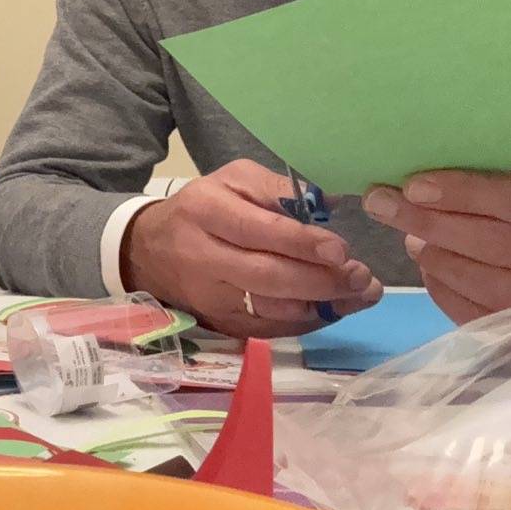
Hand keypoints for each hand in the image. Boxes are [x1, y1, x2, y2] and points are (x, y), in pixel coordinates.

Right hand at [121, 160, 381, 336]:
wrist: (150, 251)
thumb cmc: (203, 208)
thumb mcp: (233, 181)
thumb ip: (279, 189)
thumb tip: (329, 202)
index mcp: (205, 211)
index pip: (257, 231)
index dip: (302, 243)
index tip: (341, 249)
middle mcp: (203, 257)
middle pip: (267, 277)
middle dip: (320, 280)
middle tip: (360, 276)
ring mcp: (210, 297)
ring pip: (272, 309)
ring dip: (323, 305)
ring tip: (359, 293)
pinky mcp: (220, 323)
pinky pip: (271, 328)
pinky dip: (307, 321)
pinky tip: (334, 308)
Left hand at [363, 171, 510, 322]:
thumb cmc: (507, 221)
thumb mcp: (506, 192)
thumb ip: (484, 185)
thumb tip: (422, 178)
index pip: (508, 202)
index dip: (463, 194)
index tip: (413, 187)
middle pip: (486, 243)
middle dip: (426, 222)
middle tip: (379, 202)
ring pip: (471, 277)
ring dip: (430, 254)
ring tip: (412, 239)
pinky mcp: (505, 325)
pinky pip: (467, 309)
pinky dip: (439, 285)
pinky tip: (430, 267)